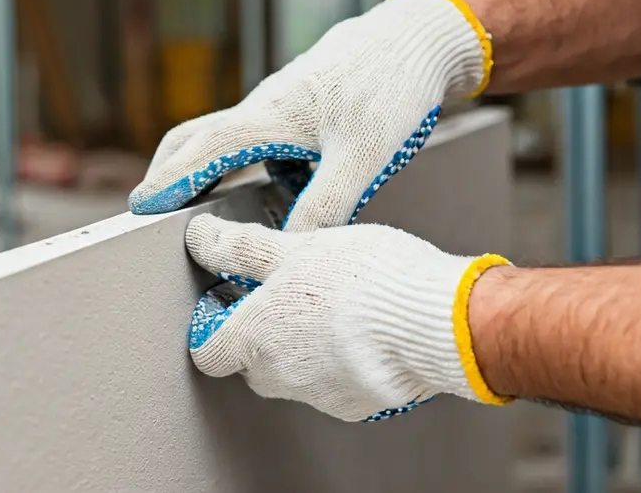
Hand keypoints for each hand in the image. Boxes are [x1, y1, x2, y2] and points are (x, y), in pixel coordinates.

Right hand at [129, 0, 492, 230]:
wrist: (421, 39)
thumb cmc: (391, 85)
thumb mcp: (363, 157)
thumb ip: (325, 205)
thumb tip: (291, 247)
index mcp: (270, 115)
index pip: (201, 151)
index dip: (169, 181)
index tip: (140, 207)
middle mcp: (265, 106)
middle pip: (197, 138)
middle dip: (169, 172)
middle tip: (149, 207)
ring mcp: (282, 104)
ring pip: (227, 137)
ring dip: (206, 168)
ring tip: (200, 207)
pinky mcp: (301, 106)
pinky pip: (260, 138)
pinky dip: (248, 164)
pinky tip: (271, 190)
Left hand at [185, 214, 513, 420]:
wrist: (437, 321)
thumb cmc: (367, 282)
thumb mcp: (297, 247)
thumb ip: (244, 248)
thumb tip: (203, 237)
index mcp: (254, 338)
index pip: (208, 352)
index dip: (215, 326)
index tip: (231, 300)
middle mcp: (279, 375)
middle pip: (252, 364)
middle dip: (263, 335)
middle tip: (288, 297)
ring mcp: (318, 394)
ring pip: (295, 374)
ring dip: (305, 346)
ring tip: (335, 308)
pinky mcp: (357, 403)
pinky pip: (336, 383)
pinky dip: (342, 360)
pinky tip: (363, 330)